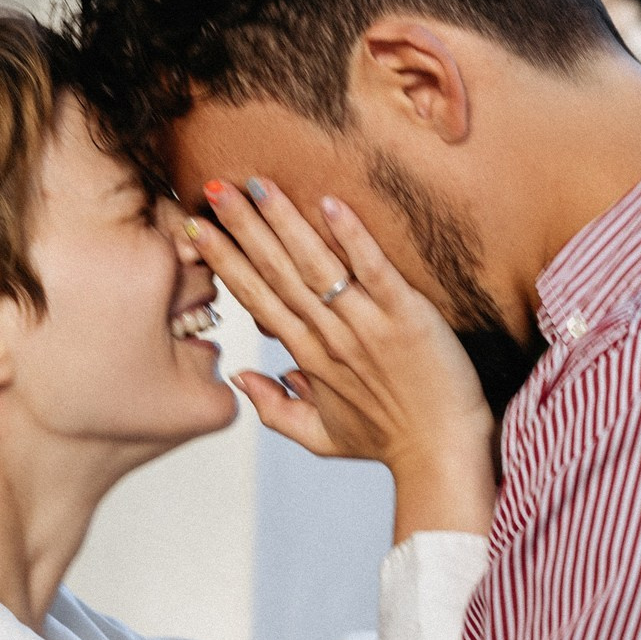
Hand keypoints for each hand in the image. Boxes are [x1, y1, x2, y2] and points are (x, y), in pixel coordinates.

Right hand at [189, 178, 494, 539]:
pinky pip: (373, 270)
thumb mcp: (322, 436)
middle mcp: (328, 336)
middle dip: (241, 229)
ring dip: (283, 223)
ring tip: (257, 186)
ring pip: (315, 265)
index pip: (256, 299)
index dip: (225, 262)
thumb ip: (275, 408)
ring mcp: (366, 325)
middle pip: (276, 273)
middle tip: (213, 187)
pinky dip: (351, 237)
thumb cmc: (389, 441)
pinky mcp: (405, 316)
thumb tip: (240, 377)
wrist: (443, 454)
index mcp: (306, 356)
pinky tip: (329, 203)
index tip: (197, 228)